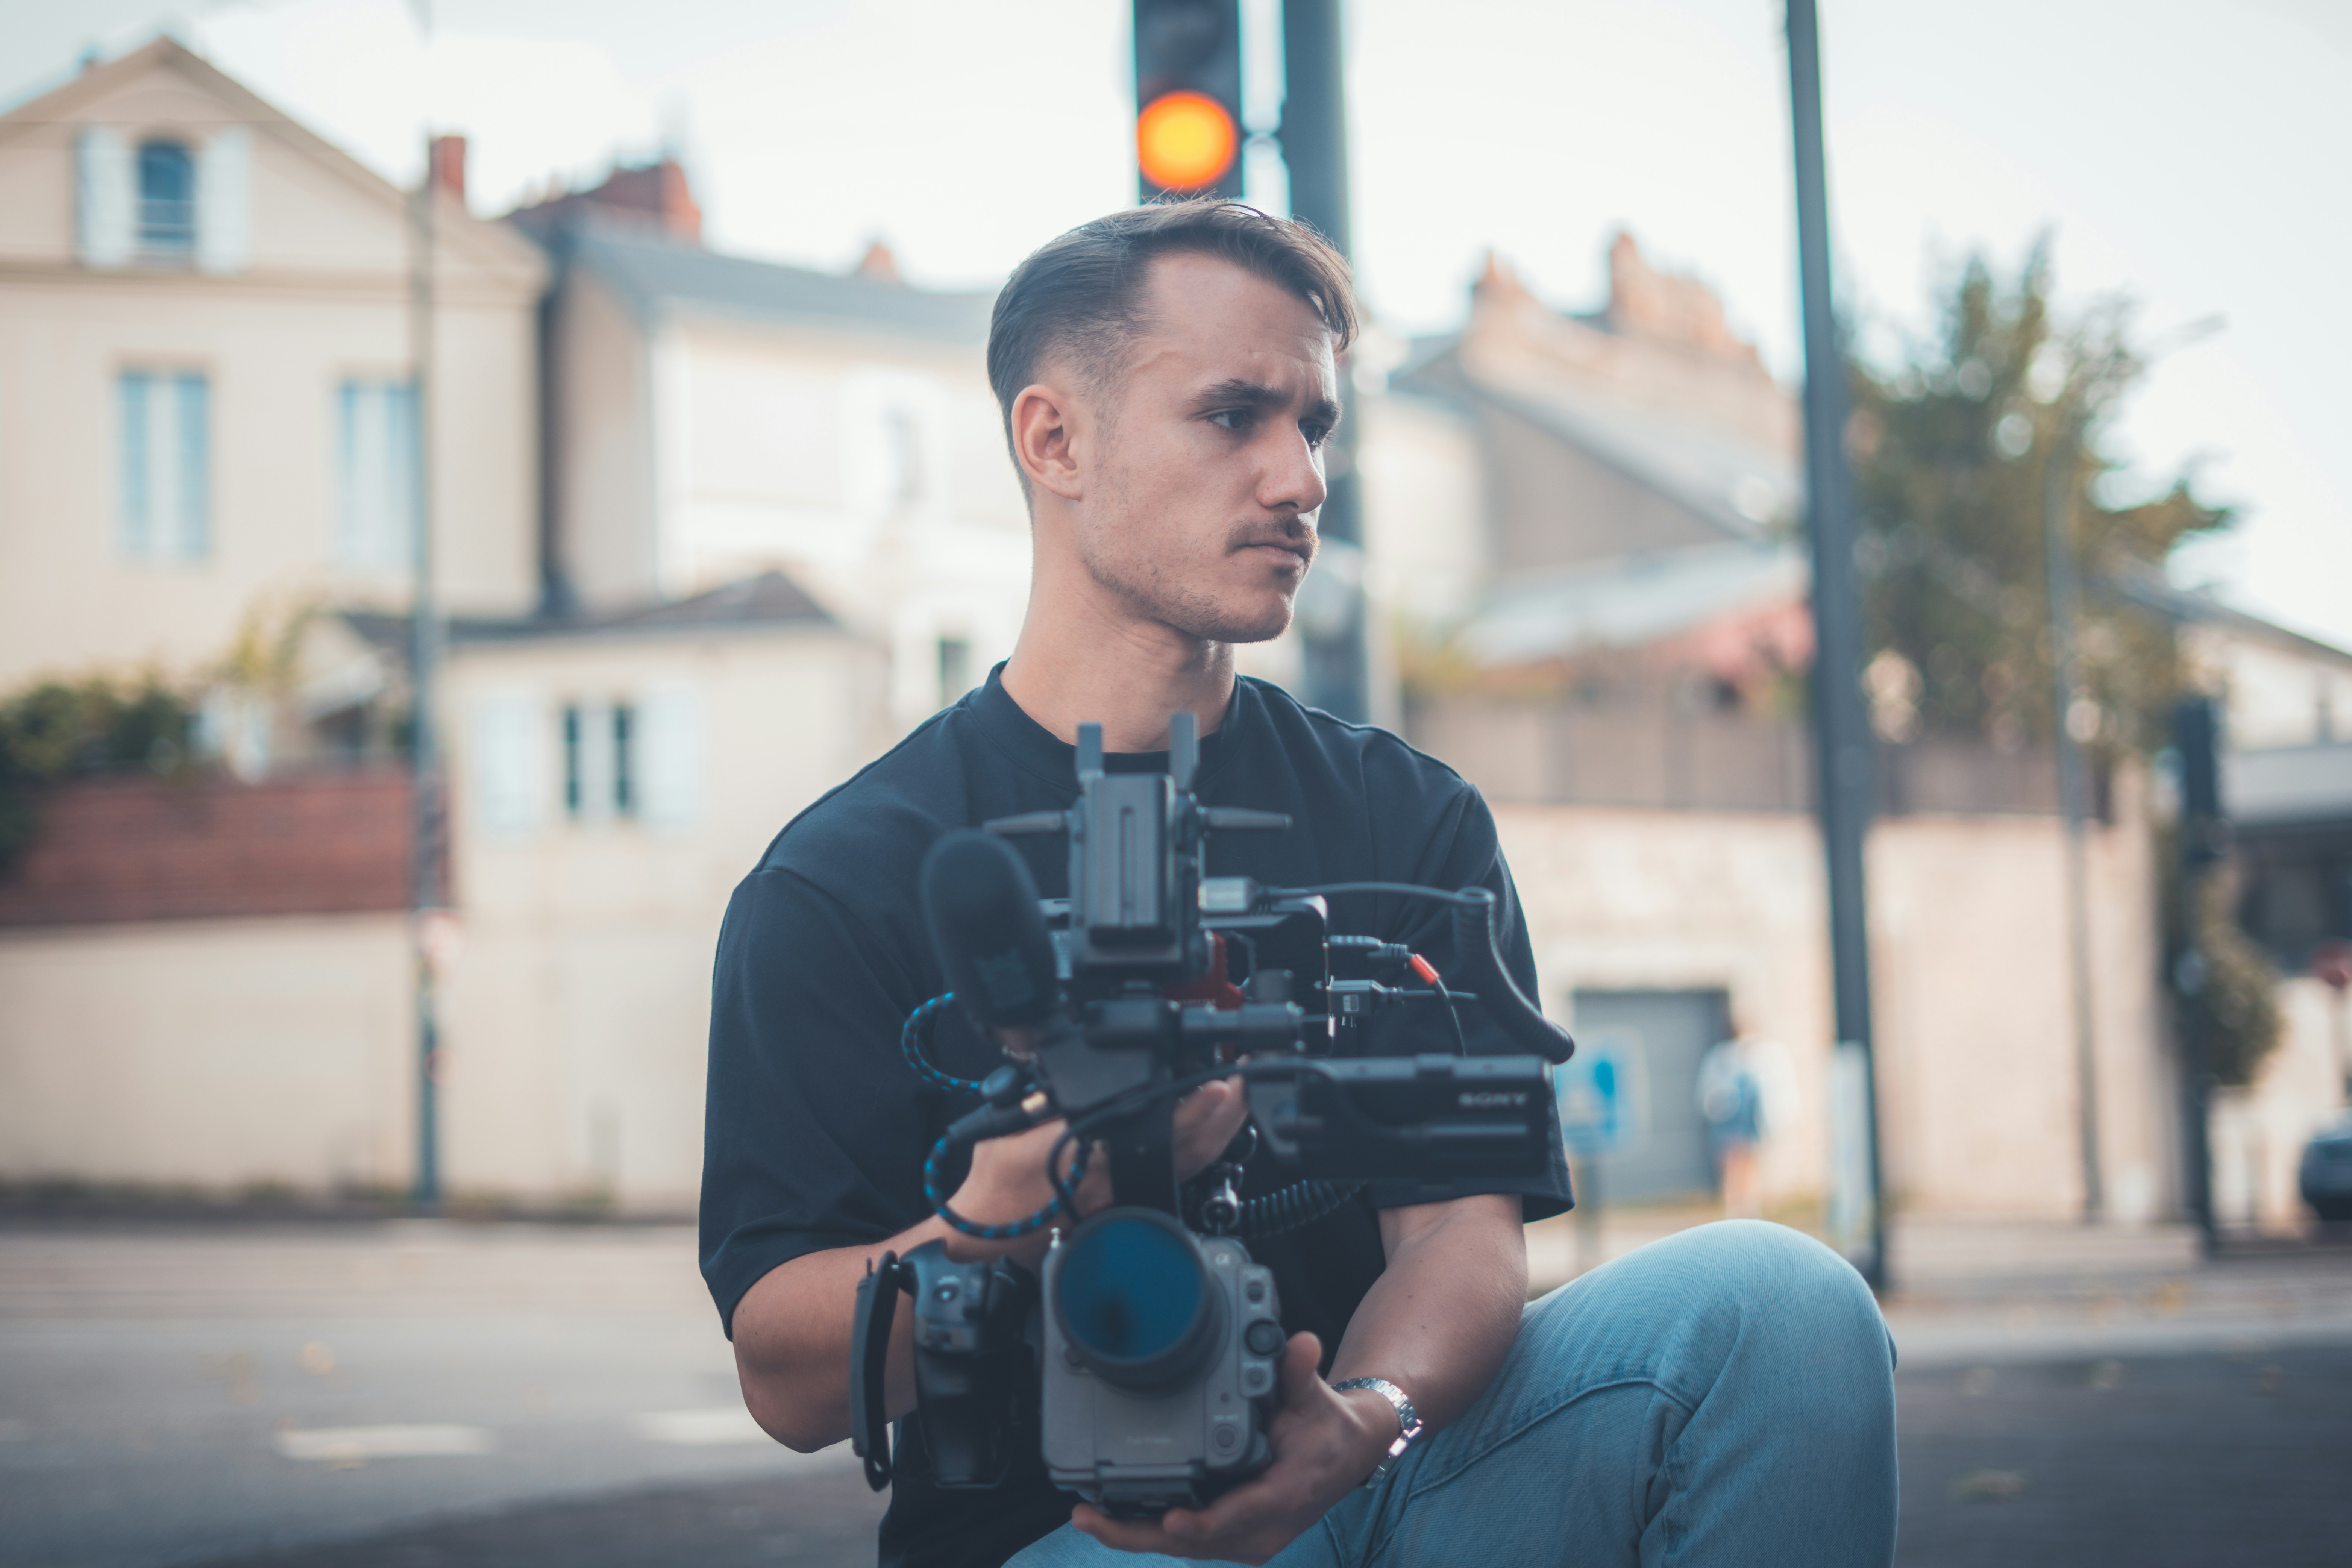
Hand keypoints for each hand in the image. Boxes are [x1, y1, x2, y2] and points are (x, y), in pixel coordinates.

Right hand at [952, 1075, 1249, 1231]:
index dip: (1192, 1108)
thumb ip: (1046, 1098)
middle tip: (1243, 1087)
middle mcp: (1112, 1176)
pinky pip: (1171, 1180)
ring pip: (1185, 1166)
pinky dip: (1196, 1155)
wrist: (985, 1230)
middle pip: (1186, 1148)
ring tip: (1237, 1104)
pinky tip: (1210, 1136)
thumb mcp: (1013, 1123)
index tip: (1219, 1086)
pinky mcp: (1121, 1207)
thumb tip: (1072, 1077)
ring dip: (1216, 1134)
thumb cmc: (995, 1177)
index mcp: (1083, 1149)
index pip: (1151, 1123)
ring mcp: (1121, 1196)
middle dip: (1221, 1117)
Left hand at [1070, 1333, 1392, 1563]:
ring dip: (1136, 1535)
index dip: (1204, 1521)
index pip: (1240, 1514)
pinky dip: (1152, 1531)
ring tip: (1088, 1516)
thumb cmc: (1327, 1428)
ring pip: (1187, 1547)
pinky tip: (1115, 1517)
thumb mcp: (1314, 1398)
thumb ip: (1298, 1373)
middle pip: (1197, 1542)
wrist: (1346, 1456)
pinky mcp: (1234, 1536)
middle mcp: (1265, 1528)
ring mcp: (1248, 1538)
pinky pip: (1189, 1541)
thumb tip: (1299, 1343)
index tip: (1171, 1520)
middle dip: (1139, 1533)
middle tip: (1089, 1517)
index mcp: (1285, 1496)